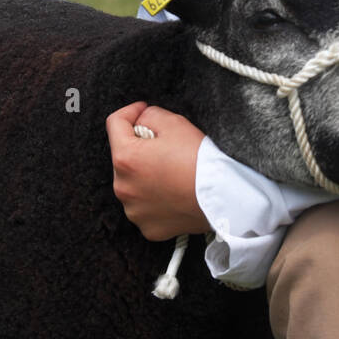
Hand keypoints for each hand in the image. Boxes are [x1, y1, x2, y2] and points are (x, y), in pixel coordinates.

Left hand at [106, 101, 211, 240]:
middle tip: (166, 147)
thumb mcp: (175, 123)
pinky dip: (155, 199)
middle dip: (139, 148)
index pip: (115, 123)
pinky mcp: (149, 228)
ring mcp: (135, 211)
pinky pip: (145, 208)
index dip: (131, 111)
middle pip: (123, 157)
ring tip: (172, 172)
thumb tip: (141, 120)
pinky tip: (174, 193)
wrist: (223, 197)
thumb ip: (150, 115)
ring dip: (145, 176)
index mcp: (125, 159)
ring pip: (133, 185)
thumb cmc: (201, 162)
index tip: (142, 111)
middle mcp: (123, 188)